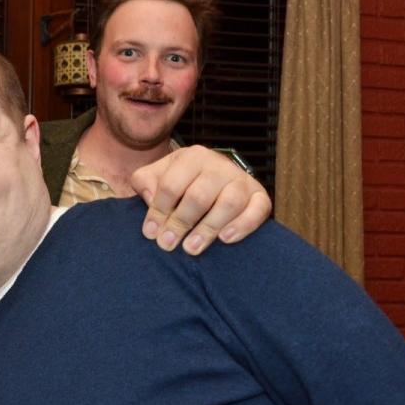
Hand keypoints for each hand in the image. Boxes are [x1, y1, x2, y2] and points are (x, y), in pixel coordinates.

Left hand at [130, 145, 271, 254]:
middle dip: (180, 223)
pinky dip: (243, 225)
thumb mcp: (157, 175)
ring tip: (191, 248)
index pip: (171, 185)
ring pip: (229, 203)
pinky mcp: (260, 195)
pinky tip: (225, 239)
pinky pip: (258, 209)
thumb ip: (145, 183)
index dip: (158, 211)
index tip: (150, 233)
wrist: (213, 176)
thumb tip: (151, 199)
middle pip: (199, 196)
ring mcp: (242, 179)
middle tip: (167, 244)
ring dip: (208, 228)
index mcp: (192, 157)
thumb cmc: (180, 180)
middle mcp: (219, 165)